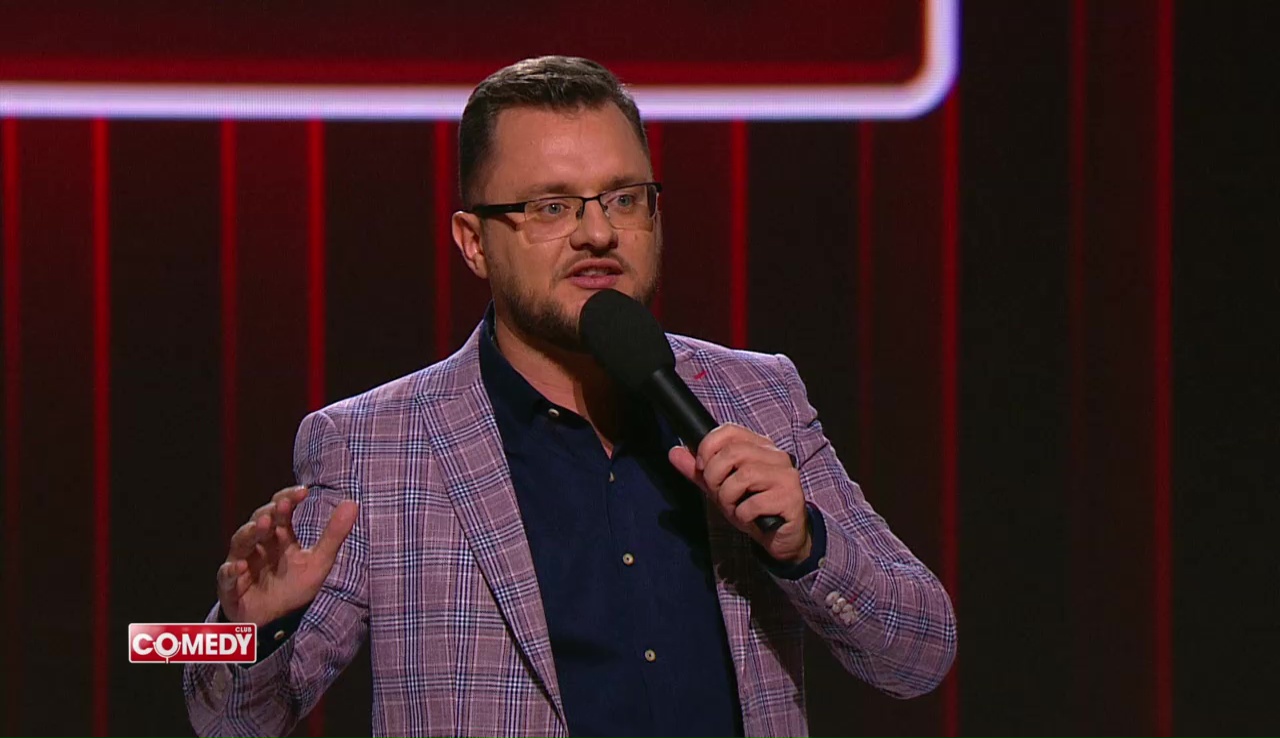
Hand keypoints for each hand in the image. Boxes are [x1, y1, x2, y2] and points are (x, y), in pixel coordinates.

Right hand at [217, 486, 357, 626]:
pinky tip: (240, 567)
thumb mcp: (318, 561)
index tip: (303, 491)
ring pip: (241, 543)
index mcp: (278, 536)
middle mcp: (258, 545)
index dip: (289, 499)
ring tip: (263, 524)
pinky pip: (227, 577)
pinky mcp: (230, 587)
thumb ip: (333, 534)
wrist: (275, 620)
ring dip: (250, 532)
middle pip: (259, 521)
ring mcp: (241, 563)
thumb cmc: (293, 586)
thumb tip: (352, 503)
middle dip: (270, 513)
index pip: (281, 510)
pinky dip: (231, 572)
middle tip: (281, 505)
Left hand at [668, 424, 810, 563]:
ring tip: (734, 508)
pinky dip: (743, 514)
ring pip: (744, 476)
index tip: (702, 468)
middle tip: (719, 495)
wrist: (780, 538)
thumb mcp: (721, 488)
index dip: (708, 447)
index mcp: (759, 447)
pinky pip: (754, 503)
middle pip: (733, 453)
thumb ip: (699, 472)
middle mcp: (776, 456)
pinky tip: (749, 518)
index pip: (729, 431)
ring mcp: (786, 476)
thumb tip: (674, 451)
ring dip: (729, 498)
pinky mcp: (791, 498)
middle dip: (715, 477)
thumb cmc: (753, 509)